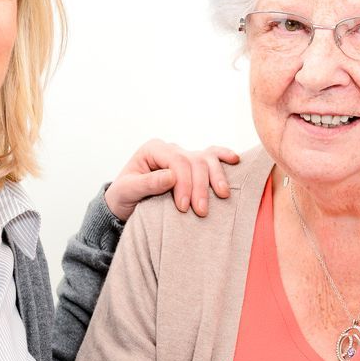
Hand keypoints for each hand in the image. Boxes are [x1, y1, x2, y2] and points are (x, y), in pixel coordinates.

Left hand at [105, 140, 240, 221]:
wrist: (125, 204)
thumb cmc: (123, 197)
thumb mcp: (127, 191)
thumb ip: (147, 183)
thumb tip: (171, 177)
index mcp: (153, 149)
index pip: (176, 161)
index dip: (184, 183)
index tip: (184, 207)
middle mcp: (170, 149)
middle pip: (194, 161)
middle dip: (200, 186)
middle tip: (201, 211)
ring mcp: (184, 155)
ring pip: (206, 158)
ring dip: (216, 177)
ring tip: (222, 196)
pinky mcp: (193, 165)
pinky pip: (212, 155)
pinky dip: (224, 156)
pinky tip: (235, 160)